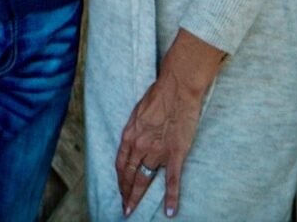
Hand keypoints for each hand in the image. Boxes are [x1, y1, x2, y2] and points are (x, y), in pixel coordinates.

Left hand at [115, 29, 224, 217]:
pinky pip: (171, 180)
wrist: (177, 87)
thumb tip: (132, 143)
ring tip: (136, 210)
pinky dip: (170, 197)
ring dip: (140, 196)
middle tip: (126, 208)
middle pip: (130, 175)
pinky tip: (169, 211)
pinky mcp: (175, 153)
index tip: (120, 192)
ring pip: (146, 179)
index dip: (120, 180)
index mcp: (129, 134)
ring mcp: (157, 151)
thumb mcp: (137, 111)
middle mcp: (140, 145)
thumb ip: (134, 129)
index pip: (121, 164)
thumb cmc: (157, 95)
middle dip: (126, 193)